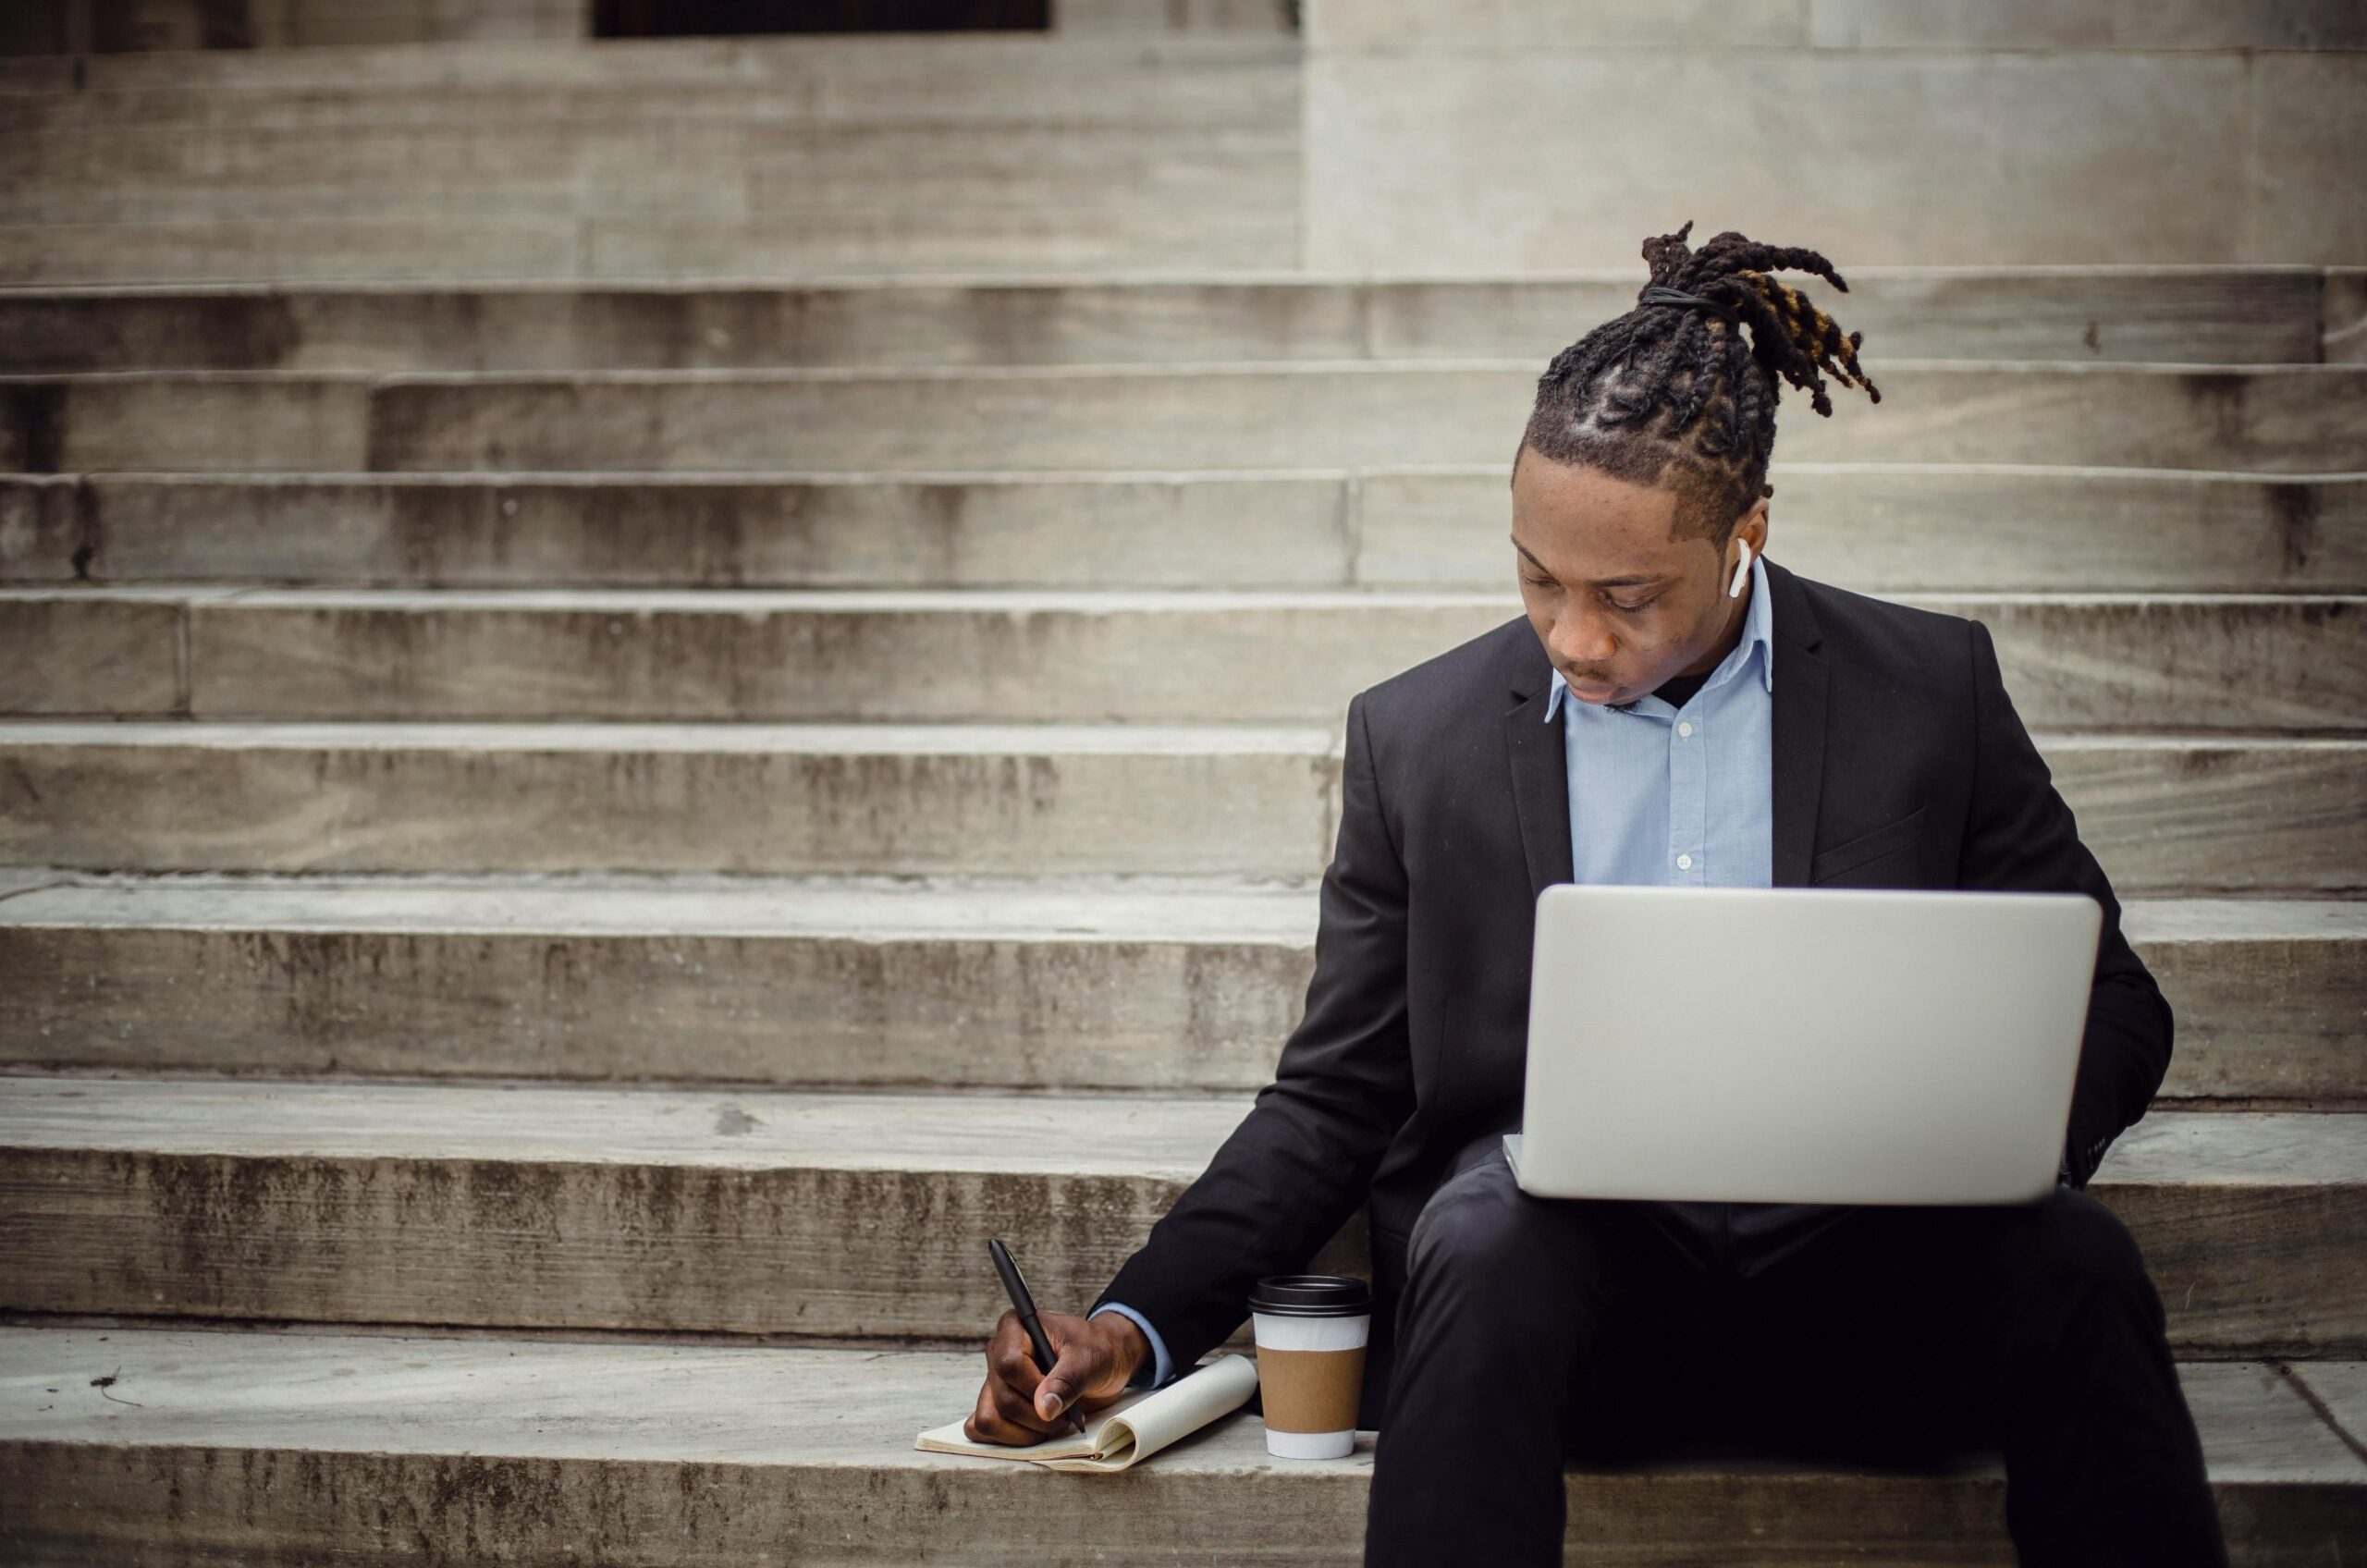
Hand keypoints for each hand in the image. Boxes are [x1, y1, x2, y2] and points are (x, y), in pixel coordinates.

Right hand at [963, 1308, 1146, 1444]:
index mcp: (1015, 1328)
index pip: (1009, 1365)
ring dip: (1024, 1433)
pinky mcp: (994, 1404)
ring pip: (989, 1418)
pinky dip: (1011, 1439)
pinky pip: (985, 1430)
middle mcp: (997, 1353)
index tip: (1060, 1398)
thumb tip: (1043, 1408)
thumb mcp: (1090, 1360)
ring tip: (1052, 1424)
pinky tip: (1036, 1432)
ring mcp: (993, 1381)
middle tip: (1066, 1418)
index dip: (1034, 1389)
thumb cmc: (1096, 1351)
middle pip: (1002, 1397)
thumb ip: (1068, 1381)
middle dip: (1037, 1417)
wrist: (1102, 1361)